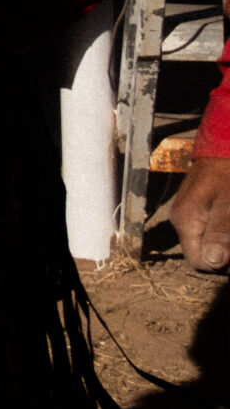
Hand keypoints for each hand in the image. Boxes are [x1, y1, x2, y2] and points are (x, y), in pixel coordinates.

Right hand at [177, 154, 229, 272]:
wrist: (225, 145)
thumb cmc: (228, 171)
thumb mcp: (228, 202)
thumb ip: (221, 231)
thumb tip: (213, 262)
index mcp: (186, 220)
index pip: (199, 261)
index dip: (222, 263)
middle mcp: (182, 220)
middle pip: (204, 253)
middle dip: (226, 252)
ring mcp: (189, 215)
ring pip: (209, 242)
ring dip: (226, 241)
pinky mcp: (198, 209)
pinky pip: (210, 230)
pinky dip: (224, 232)